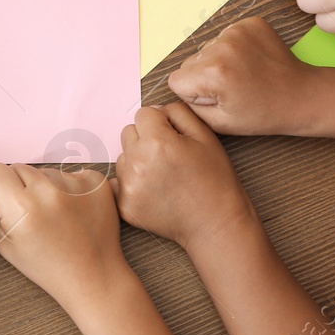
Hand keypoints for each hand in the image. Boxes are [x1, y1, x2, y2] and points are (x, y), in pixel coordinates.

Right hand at [0, 164, 126, 312]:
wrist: (93, 276)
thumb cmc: (46, 266)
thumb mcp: (5, 245)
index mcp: (20, 206)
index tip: (5, 200)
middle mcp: (47, 190)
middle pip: (19, 167)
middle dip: (20, 185)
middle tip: (32, 212)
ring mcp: (74, 183)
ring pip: (45, 170)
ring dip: (45, 186)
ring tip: (55, 214)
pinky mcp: (95, 181)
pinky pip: (70, 173)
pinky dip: (70, 188)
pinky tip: (74, 211)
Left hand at [113, 104, 253, 252]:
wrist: (216, 224)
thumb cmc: (215, 180)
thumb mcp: (206, 136)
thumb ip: (178, 113)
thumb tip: (156, 110)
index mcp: (157, 142)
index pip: (143, 114)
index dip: (160, 122)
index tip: (173, 137)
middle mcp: (137, 163)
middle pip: (129, 133)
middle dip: (146, 138)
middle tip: (169, 156)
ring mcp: (128, 186)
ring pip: (123, 156)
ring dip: (138, 160)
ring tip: (164, 175)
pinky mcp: (124, 205)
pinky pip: (118, 181)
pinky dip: (131, 182)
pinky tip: (153, 190)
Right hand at [167, 18, 325, 136]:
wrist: (301, 95)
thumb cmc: (263, 114)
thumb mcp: (219, 124)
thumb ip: (188, 108)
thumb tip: (174, 90)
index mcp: (214, 72)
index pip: (176, 80)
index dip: (194, 94)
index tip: (218, 98)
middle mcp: (223, 46)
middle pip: (191, 62)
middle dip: (205, 76)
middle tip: (233, 87)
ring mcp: (238, 30)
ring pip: (207, 48)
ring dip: (219, 61)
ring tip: (243, 74)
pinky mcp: (250, 23)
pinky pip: (224, 36)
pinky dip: (233, 49)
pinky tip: (250, 61)